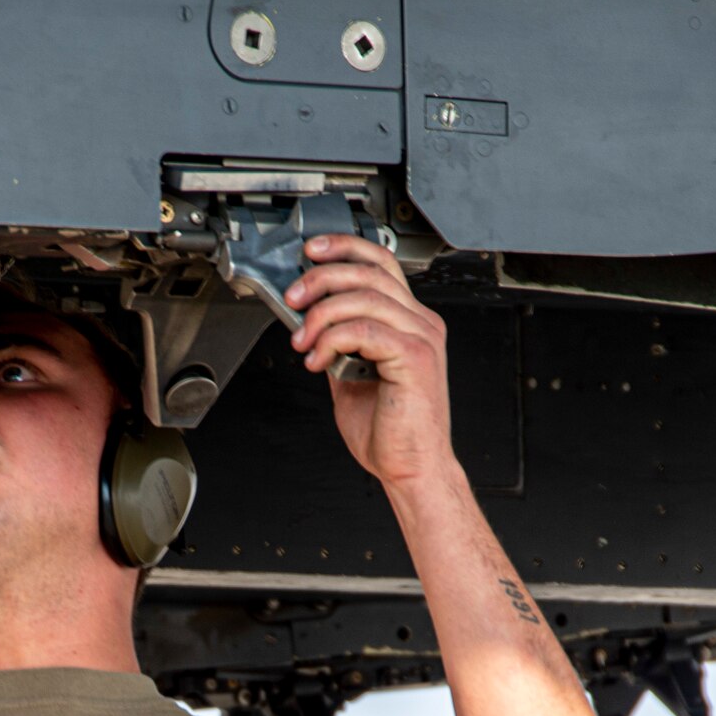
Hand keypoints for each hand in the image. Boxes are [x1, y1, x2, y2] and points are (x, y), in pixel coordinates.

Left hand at [284, 234, 455, 488]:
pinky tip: (318, 360)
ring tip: (302, 342)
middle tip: (293, 299)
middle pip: (369, 273)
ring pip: (364, 298)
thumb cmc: (388, 429)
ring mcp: (421, 338)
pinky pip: (366, 330)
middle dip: (321, 279)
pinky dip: (333, 340)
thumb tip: (306, 321)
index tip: (310, 252)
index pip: (380, 264)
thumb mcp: (349, 376)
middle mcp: (420, 323)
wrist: (410, 467)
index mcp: (408, 321)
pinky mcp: (416, 358)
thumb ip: (336, 344)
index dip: (344, 249)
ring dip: (321, 315)